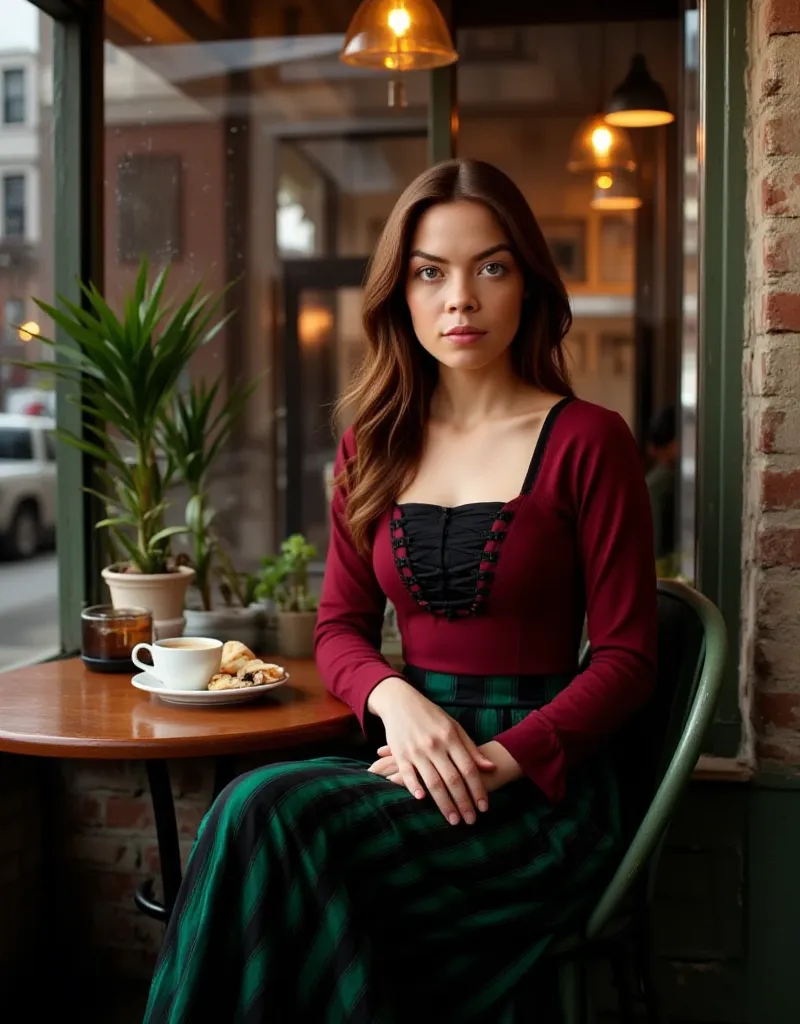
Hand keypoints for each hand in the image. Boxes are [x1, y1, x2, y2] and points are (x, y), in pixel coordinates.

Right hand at [366, 676, 496, 824]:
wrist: (401, 701)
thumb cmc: (431, 716)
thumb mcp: (454, 728)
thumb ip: (471, 748)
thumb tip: (490, 767)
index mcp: (451, 737)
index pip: (468, 768)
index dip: (477, 789)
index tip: (484, 807)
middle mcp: (435, 745)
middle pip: (453, 779)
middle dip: (463, 802)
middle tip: (471, 821)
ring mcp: (417, 750)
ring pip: (433, 782)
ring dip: (444, 804)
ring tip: (453, 820)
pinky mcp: (400, 753)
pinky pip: (408, 773)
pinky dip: (414, 787)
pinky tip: (422, 800)